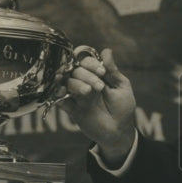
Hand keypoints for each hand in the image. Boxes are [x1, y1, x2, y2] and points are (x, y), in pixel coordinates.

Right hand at [62, 48, 136, 166]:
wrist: (119, 131)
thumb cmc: (123, 108)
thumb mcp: (122, 88)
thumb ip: (113, 71)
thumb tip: (106, 50)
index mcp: (96, 75)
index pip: (86, 61)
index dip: (91, 64)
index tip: (102, 72)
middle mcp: (85, 83)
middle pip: (75, 70)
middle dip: (86, 76)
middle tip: (99, 87)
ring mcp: (77, 96)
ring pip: (67, 83)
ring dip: (76, 84)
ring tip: (87, 92)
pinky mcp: (72, 110)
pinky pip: (59, 100)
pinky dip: (58, 96)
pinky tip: (63, 94)